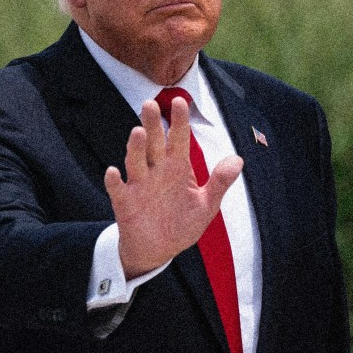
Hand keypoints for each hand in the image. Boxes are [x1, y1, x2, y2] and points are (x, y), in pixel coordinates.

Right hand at [104, 96, 242, 278]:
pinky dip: (114, 180)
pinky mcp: (125, 202)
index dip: (179, 121)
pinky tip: (114, 171)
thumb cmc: (181, 224)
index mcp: (177, 168)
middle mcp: (156, 171)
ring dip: (136, 148)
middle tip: (150, 104)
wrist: (158, 251)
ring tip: (138, 132)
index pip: (179, 140)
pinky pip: (118, 189)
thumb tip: (238, 160)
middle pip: (154, 144)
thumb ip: (219, 182)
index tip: (180, 101)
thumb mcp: (206, 205)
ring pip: (136, 162)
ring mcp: (139, 185)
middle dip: (153, 125)